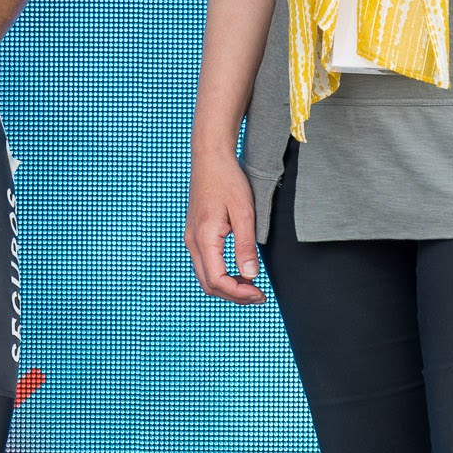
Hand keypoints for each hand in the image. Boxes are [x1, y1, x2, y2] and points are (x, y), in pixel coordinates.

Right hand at [185, 149, 266, 304]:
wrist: (210, 158)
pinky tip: (238, 270)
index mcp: (204, 237)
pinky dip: (221, 275)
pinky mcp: (195, 234)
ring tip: (252, 285)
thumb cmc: (228, 180)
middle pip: (209, 284)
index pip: (217, 280)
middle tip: (259, 295)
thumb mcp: (244, 212)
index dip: (239, 293)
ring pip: (205, 276)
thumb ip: (245, 246)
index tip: (260, 293)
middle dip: (234, 295)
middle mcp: (192, 241)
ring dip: (228, 286)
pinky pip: (205, 264)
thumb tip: (250, 276)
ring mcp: (191, 238)